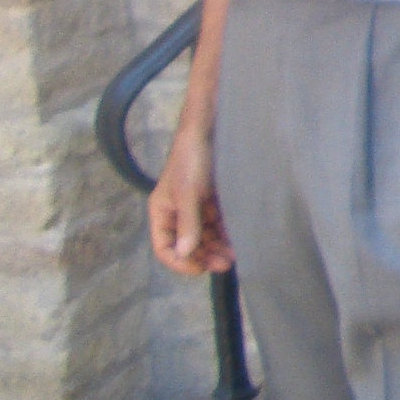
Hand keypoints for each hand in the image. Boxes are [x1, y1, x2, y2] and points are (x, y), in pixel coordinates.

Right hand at [149, 123, 234, 275]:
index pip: (164, 247)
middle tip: (224, 265)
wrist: (209, 129)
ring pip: (205, 236)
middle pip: (188, 244)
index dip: (179, 262)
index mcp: (162, 212)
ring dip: (217, 247)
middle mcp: (177, 213)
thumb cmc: (191, 159)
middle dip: (204, 256)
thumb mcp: (188, 193)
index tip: (200, 269)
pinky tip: (237, 240)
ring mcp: (196, 207)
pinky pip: (218, 223)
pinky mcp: (213, 200)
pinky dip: (226, 233)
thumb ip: (188, 223)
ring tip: (234, 255)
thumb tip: (185, 252)